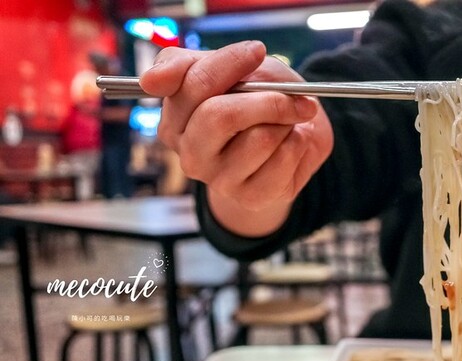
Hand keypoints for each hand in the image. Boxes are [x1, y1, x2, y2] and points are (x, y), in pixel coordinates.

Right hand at [140, 41, 333, 234]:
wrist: (293, 137)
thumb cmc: (256, 100)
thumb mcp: (229, 69)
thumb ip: (187, 65)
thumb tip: (150, 80)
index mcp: (174, 118)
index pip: (190, 85)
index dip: (228, 64)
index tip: (257, 51)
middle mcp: (189, 153)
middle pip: (221, 116)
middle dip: (266, 99)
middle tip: (294, 95)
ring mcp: (219, 180)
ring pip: (260, 138)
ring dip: (287, 122)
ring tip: (289, 121)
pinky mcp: (251, 196)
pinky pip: (283, 159)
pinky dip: (298, 143)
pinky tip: (293, 143)